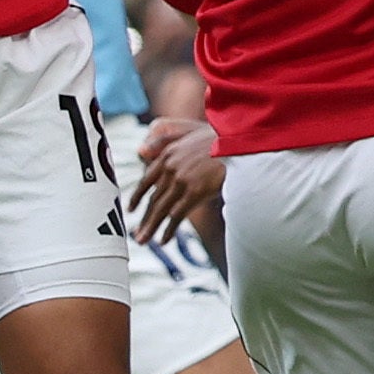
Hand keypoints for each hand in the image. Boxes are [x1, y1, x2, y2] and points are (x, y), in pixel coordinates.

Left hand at [130, 115, 223, 244]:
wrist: (241, 141)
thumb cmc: (221, 137)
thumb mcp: (190, 132)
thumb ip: (165, 140)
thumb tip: (139, 151)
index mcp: (169, 153)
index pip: (147, 179)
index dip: (138, 196)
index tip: (132, 209)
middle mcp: (170, 167)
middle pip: (153, 198)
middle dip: (144, 218)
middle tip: (138, 234)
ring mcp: (181, 180)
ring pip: (160, 209)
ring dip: (151, 227)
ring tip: (144, 240)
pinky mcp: (194, 191)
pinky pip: (176, 215)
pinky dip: (168, 230)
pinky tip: (164, 240)